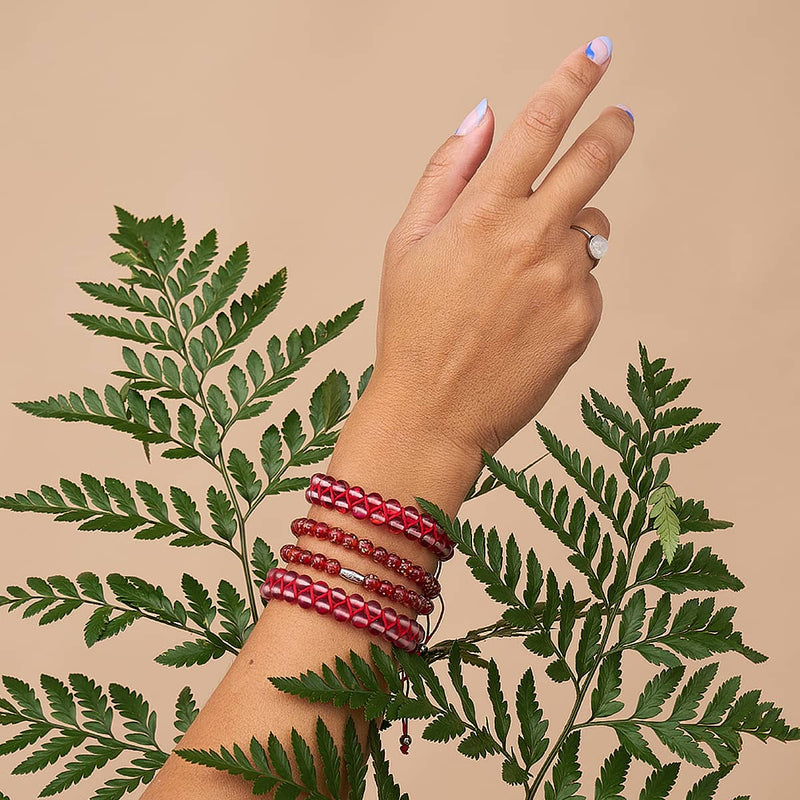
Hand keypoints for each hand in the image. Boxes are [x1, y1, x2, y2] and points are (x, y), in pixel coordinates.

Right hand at [365, 36, 633, 458]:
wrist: (433, 412)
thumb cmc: (412, 328)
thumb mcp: (407, 243)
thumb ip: (447, 173)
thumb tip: (484, 116)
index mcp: (481, 214)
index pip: (538, 127)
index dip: (571, 82)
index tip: (595, 55)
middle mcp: (529, 240)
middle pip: (592, 162)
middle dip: (610, 130)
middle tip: (619, 119)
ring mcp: (561, 281)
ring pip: (591, 229)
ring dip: (570, 231)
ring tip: (523, 274)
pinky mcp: (582, 319)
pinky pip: (588, 280)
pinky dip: (567, 284)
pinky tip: (529, 315)